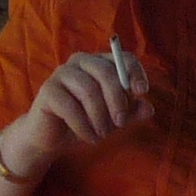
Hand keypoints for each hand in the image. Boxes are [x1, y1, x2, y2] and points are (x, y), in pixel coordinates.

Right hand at [0, 47, 154, 178]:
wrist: (52, 137)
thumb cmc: (85, 122)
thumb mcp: (112, 119)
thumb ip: (130, 112)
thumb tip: (148, 108)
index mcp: (99, 63)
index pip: (123, 58)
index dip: (135, 72)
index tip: (141, 92)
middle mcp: (80, 62)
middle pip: (106, 73)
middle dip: (117, 100)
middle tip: (120, 123)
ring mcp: (61, 74)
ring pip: (88, 90)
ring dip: (99, 117)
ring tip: (101, 135)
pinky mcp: (47, 91)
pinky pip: (70, 107)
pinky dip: (83, 126)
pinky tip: (88, 137)